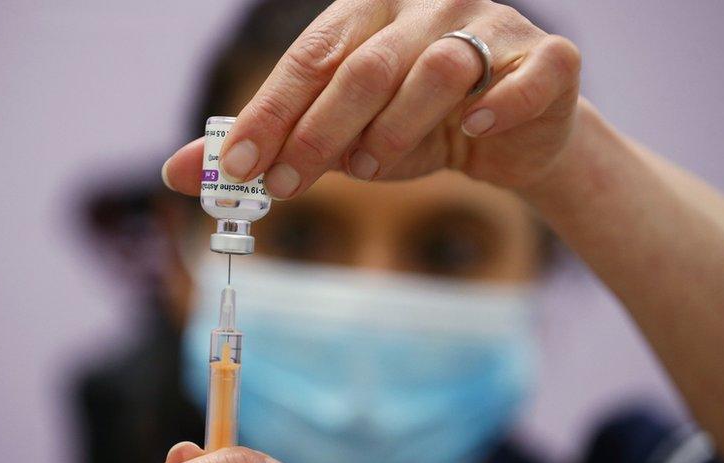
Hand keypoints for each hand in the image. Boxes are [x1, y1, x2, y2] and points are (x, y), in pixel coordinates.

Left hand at [163, 0, 580, 197]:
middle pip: (365, 64)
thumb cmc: (413, 129)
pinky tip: (473, 132)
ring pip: (438, 70)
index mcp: (367, 12)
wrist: (508, 140)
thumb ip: (266, 148)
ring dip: (398, 128)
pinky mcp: (546, 59)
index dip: (269, 113)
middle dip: (319, 131)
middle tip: (285, 184)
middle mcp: (426, 7)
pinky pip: (525, 78)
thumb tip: (177, 174)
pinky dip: (498, 107)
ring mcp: (489, 26)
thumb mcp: (334, 140)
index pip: (309, 57)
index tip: (236, 167)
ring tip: (375, 166)